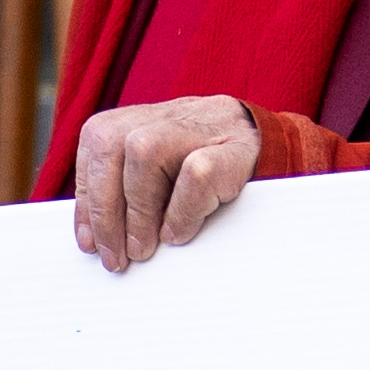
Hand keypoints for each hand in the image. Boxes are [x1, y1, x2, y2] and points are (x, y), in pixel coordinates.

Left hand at [67, 95, 261, 272]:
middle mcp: (168, 114)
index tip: (90, 242)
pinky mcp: (235, 149)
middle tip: (115, 255)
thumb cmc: (216, 171)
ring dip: (138, 211)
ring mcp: (202, 126)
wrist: (280, 150)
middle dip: (104, 209)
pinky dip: (182, 210)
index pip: (97, 143)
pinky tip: (181, 234)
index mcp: (145, 117)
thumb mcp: (166, 173)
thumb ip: (130, 189)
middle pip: (110, 144)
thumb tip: (96, 239)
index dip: (88, 196)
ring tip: (144, 249)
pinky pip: (196, 173)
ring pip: (144, 151)